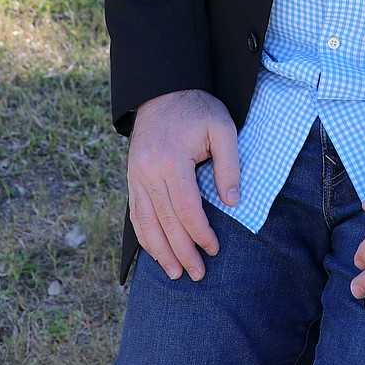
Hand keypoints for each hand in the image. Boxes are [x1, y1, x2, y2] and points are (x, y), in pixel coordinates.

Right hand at [127, 88, 239, 281]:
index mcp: (172, 160)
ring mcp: (136, 175)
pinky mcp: (131, 177)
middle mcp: (148, 172)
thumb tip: (233, 202)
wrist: (164, 90)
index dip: (201, 233)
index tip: (214, 249)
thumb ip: (229, 165)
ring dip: (160, 252)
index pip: (187, 209)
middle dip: (182, 252)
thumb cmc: (198, 108)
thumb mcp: (223, 127)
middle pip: (166, 222)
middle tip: (197, 274)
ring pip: (146, 223)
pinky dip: (145, 236)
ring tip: (175, 273)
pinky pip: (136, 213)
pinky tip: (156, 252)